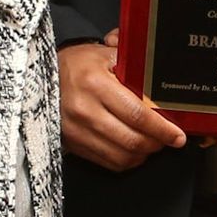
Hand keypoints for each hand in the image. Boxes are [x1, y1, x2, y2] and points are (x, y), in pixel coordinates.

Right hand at [58, 29, 186, 170]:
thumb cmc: (76, 64)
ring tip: (153, 143)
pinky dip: (126, 160)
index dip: (162, 128)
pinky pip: (108, 162)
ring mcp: (77, 132)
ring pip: (122, 156)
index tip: (177, 135)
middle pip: (132, 139)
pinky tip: (134, 150)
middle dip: (157, 143)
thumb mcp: (103, 54)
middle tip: (169, 139)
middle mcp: (85, 111)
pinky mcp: (73, 145)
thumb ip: (132, 61)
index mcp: (95, 84)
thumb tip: (161, 72)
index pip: (137, 114)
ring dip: (143, 154)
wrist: (40, 77)